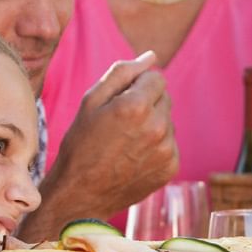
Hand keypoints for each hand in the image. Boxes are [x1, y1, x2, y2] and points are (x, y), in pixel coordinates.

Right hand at [28, 51, 177, 236]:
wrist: (81, 194)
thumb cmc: (81, 144)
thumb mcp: (91, 101)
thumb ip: (123, 73)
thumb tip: (152, 56)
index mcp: (136, 106)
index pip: (156, 77)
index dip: (137, 86)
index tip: (120, 102)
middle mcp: (157, 127)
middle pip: (164, 98)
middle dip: (146, 103)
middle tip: (120, 123)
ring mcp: (167, 149)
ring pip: (167, 121)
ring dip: (152, 125)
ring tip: (125, 143)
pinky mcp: (171, 167)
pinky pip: (170, 143)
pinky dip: (156, 146)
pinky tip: (134, 157)